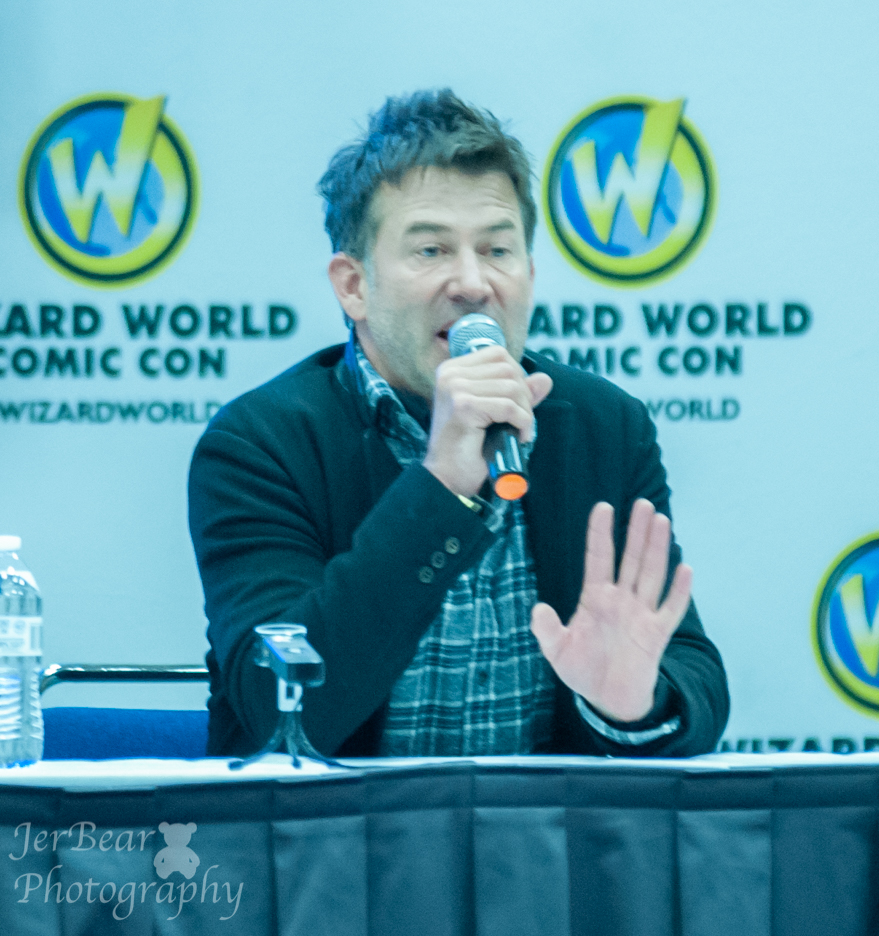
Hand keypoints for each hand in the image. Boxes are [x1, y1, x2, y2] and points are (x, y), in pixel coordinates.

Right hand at [423, 346, 552, 496]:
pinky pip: (509, 407)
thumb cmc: (468, 448)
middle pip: (508, 369)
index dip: (517, 376)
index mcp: (452, 370)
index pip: (498, 354)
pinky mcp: (464, 406)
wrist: (447, 478)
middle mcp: (450, 375)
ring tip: (519, 431)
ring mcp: (455, 388)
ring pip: (512, 387)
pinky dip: (522, 423)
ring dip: (525, 412)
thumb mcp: (493, 414)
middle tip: (521, 422)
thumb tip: (544, 379)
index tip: (517, 403)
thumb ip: (517, 393)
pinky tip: (519, 437)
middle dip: (524, 396)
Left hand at [530, 499, 691, 722]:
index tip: (603, 507)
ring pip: (651, 575)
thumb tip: (538, 609)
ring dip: (657, 549)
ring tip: (661, 522)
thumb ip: (547, 630)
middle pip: (631, 559)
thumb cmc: (582, 669)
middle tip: (642, 503)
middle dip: (636, 532)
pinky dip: (679, 591)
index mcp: (595, 598)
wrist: (607, 699)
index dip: (600, 534)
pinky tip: (685, 569)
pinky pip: (670, 609)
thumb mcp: (557, 650)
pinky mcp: (656, 635)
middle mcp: (621, 600)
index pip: (599, 558)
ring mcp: (640, 615)